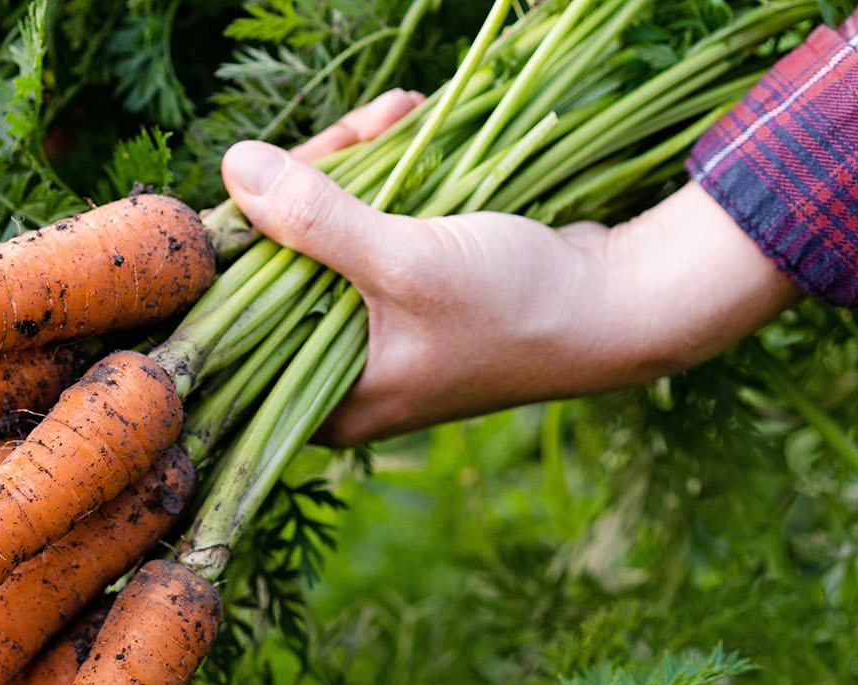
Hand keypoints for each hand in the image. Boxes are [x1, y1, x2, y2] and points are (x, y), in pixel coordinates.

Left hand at [231, 94, 799, 445]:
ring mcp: (377, 329)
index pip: (246, 314)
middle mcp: (342, 373)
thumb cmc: (518, 308)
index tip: (259, 168)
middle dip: (314, 182)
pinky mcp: (411, 288)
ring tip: (394, 112)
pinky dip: (388, 174)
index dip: (243, 237)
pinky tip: (408, 120)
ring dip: (357, 165)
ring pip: (330, 232)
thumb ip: (316, 219)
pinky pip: (374, 222)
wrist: (621, 305)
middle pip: (285, 262)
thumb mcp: (407, 261)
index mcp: (326, 399)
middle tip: (359, 130)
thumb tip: (235, 166)